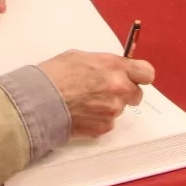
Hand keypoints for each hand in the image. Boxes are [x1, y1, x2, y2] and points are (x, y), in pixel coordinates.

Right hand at [37, 50, 154, 137]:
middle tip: (105, 89)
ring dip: (109, 105)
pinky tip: (82, 112)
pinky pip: (108, 122)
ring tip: (86, 101)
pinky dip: (98, 118)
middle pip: (137, 94)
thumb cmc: (55, 75)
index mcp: (115, 68)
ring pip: (120, 108)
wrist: (39, 101)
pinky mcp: (103, 128)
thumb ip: (103, 64)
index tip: (134, 75)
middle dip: (125, 92)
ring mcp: (112, 111)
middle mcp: (118, 90)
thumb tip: (111, 69)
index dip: (140, 75)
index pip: (147, 73)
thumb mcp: (80, 56)